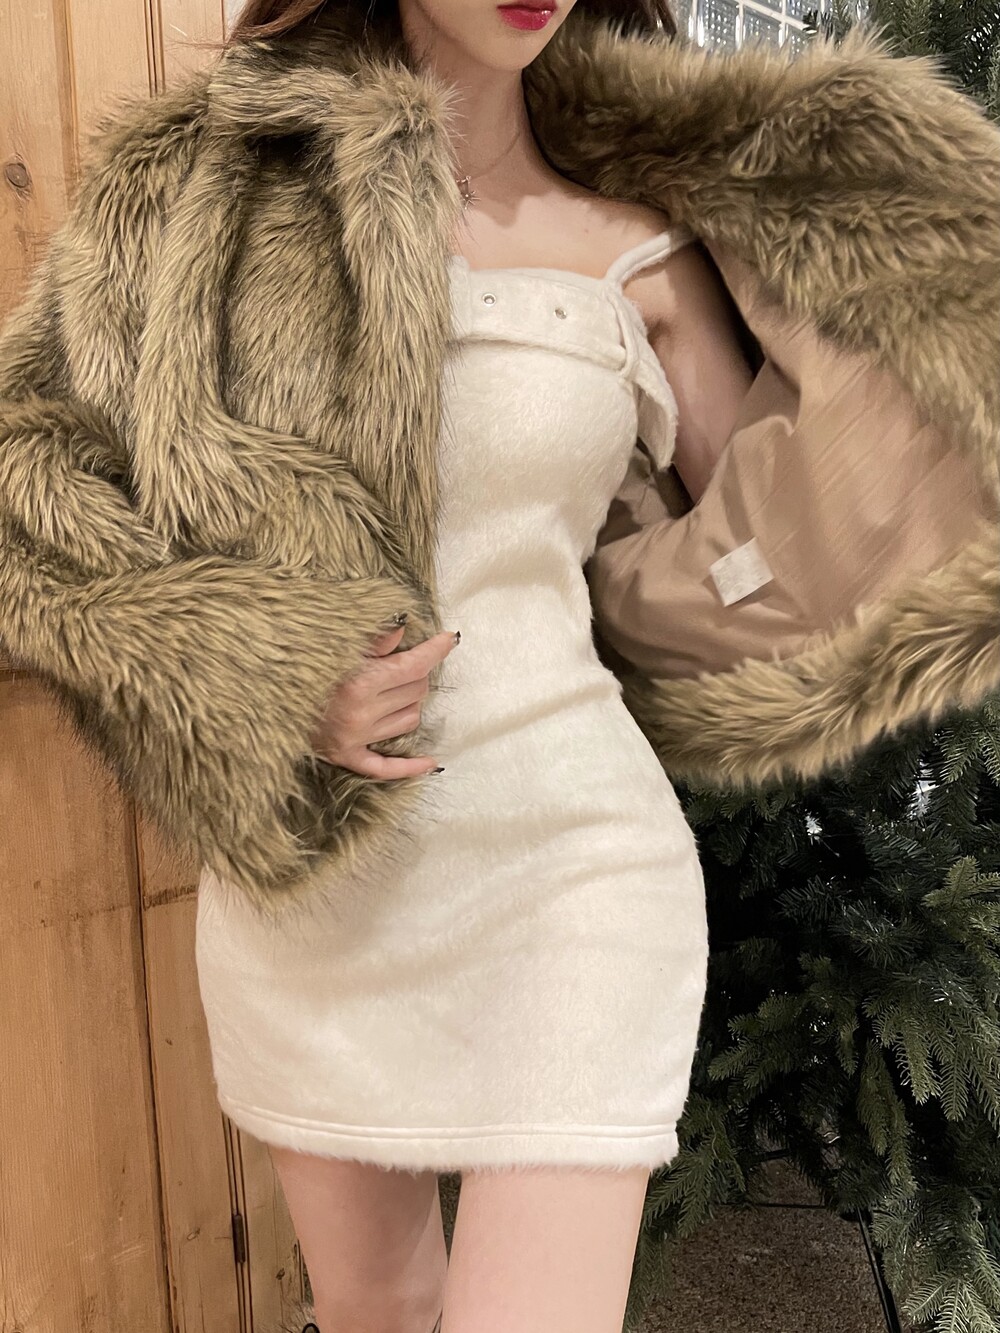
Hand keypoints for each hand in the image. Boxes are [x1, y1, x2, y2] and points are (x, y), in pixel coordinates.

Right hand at [309, 622, 458, 778]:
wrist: (260, 697)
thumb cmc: (299, 666)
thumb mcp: (333, 647)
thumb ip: (372, 641)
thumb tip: (403, 628)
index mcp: (359, 682)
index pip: (413, 665)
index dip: (435, 650)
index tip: (448, 639)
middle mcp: (361, 713)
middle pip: (416, 691)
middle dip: (416, 673)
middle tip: (401, 663)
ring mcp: (355, 738)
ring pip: (410, 719)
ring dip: (410, 703)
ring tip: (393, 691)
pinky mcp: (347, 757)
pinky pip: (386, 767)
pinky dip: (409, 766)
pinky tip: (430, 764)